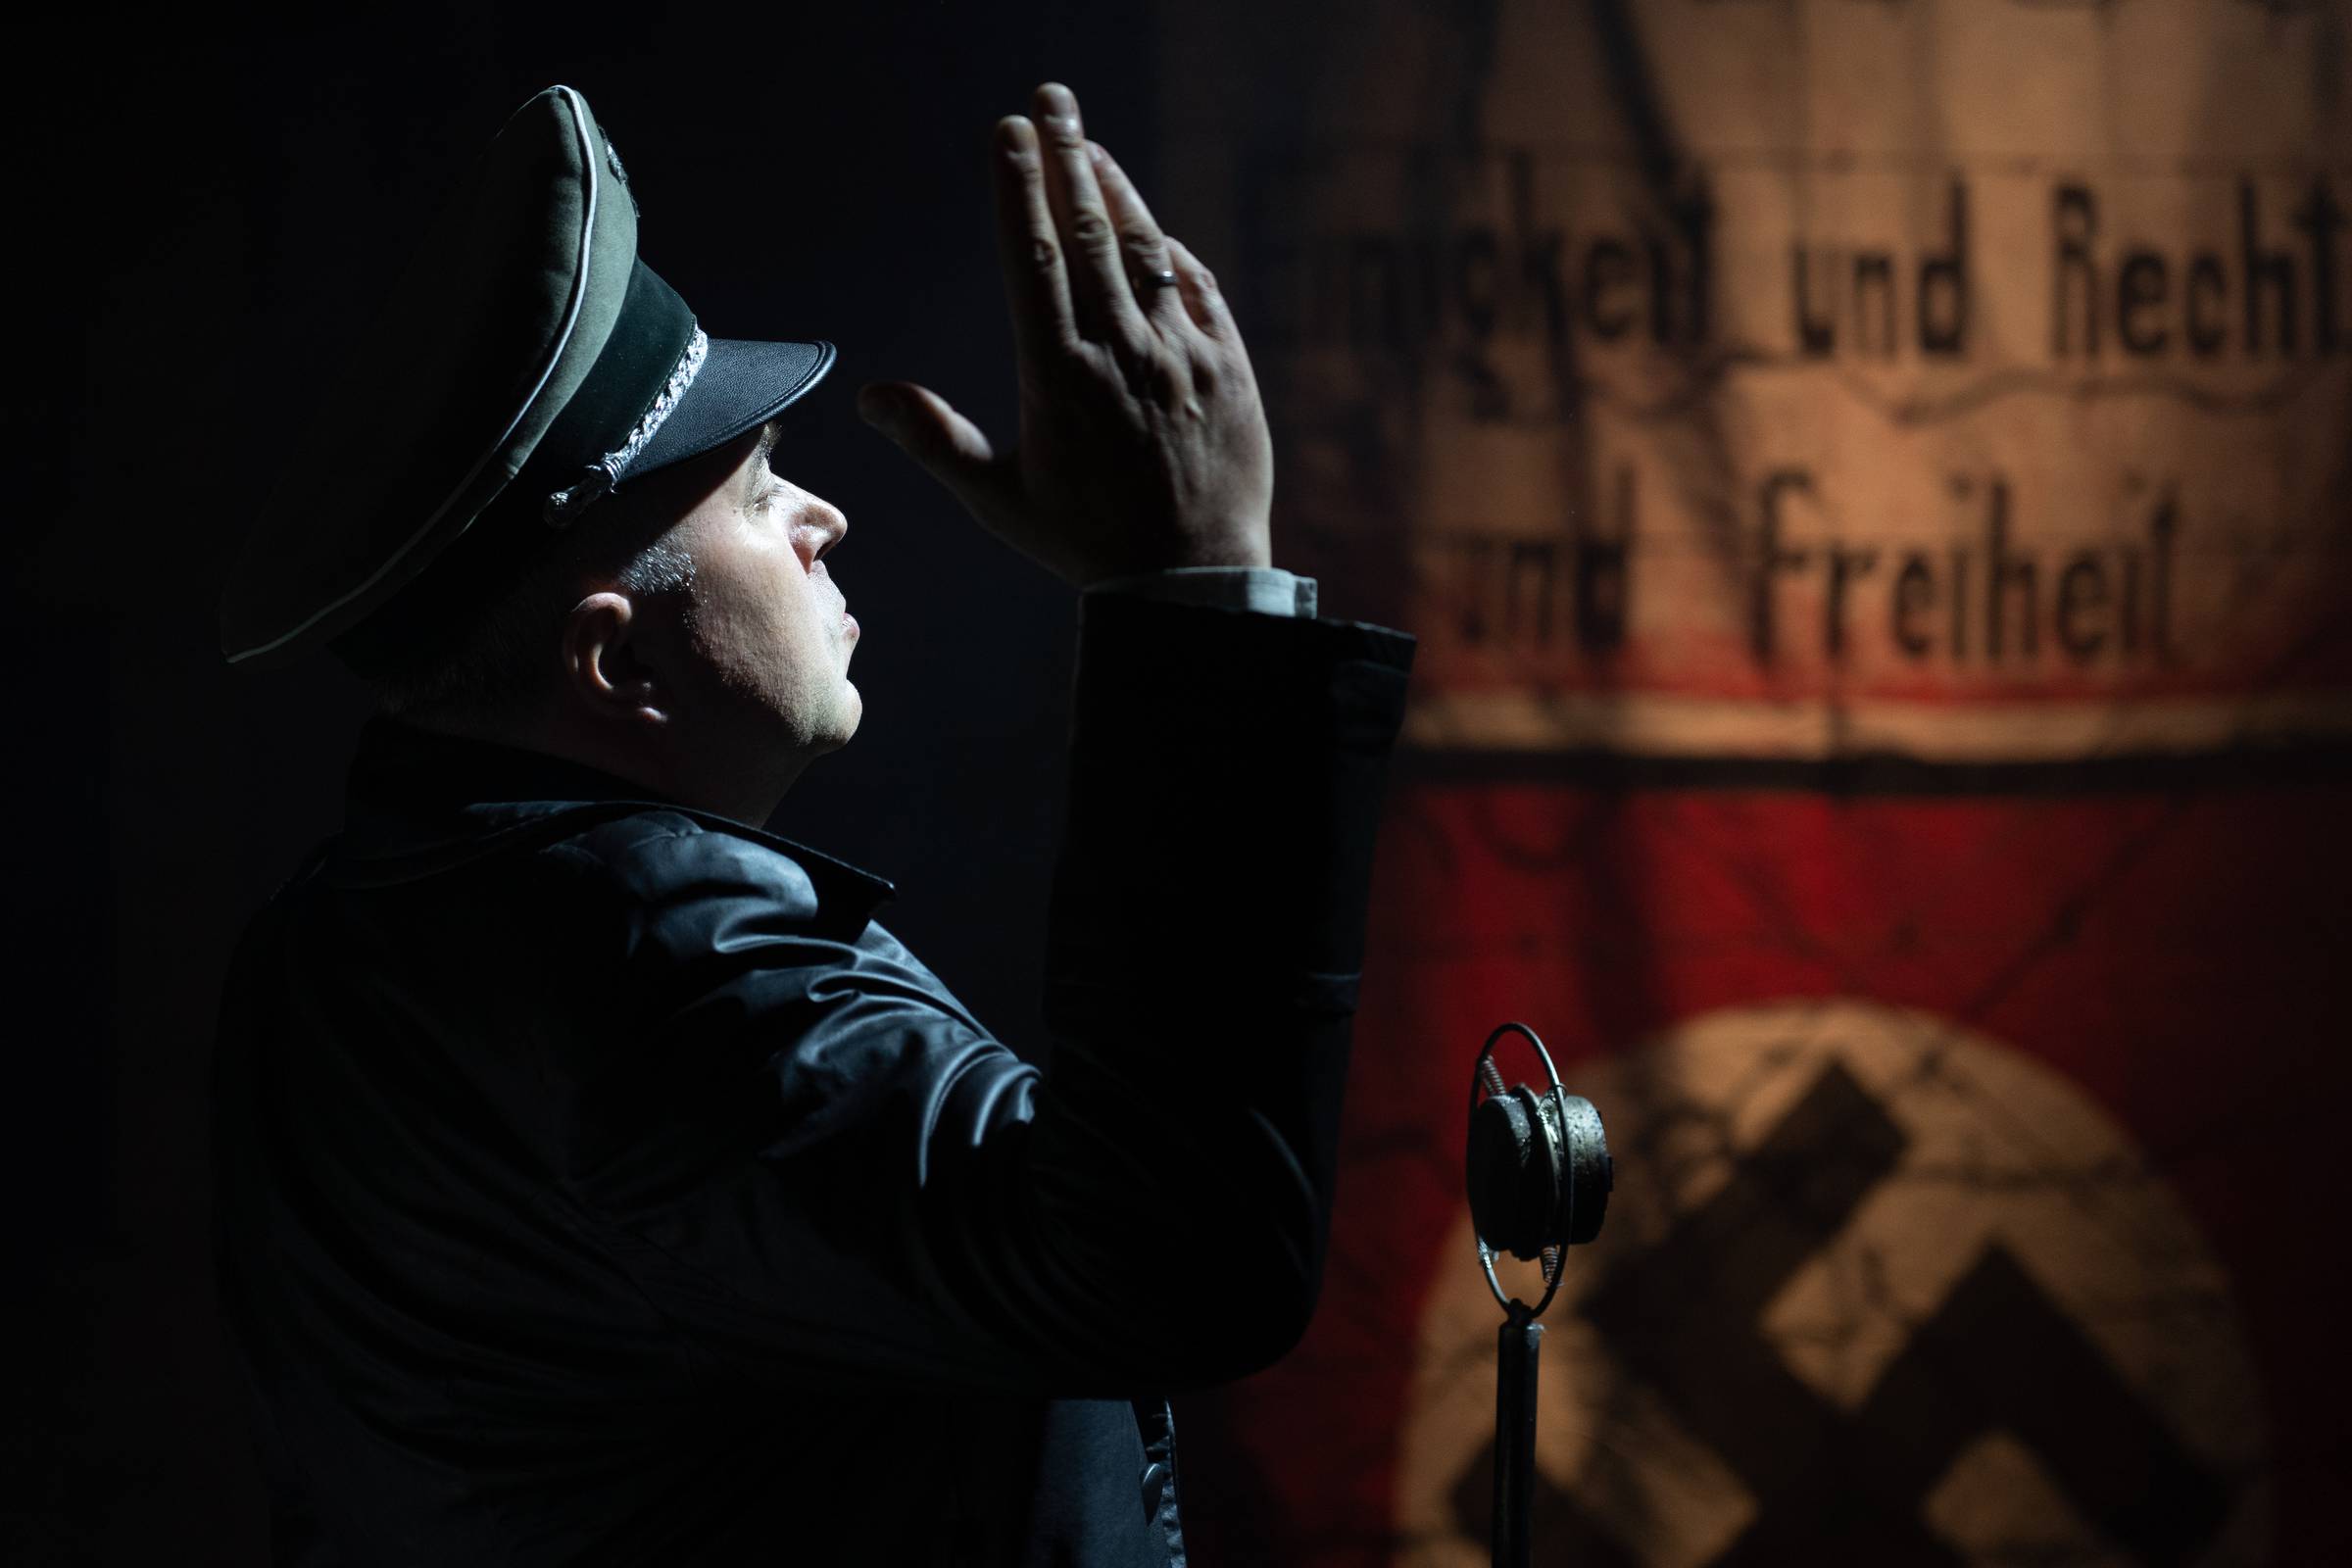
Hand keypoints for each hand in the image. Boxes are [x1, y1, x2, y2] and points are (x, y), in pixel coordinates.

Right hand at [856, 81, 1274, 588]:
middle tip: (1050, 100)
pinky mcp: (1229, 366)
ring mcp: (1180, 353)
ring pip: (1146, 251)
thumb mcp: (999, 500)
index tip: (1007, 133)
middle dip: (1066, 156)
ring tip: (1090, 145)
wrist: (1192, 578)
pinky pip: (1197, 290)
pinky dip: (1171, 253)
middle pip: (1087, 232)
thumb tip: (870, 397)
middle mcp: (1121, 351)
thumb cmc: (1086, 543)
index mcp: (1058, 375)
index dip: (1018, 186)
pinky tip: (1152, 230)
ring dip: (1116, 192)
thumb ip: (935, 440)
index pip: (1031, 257)